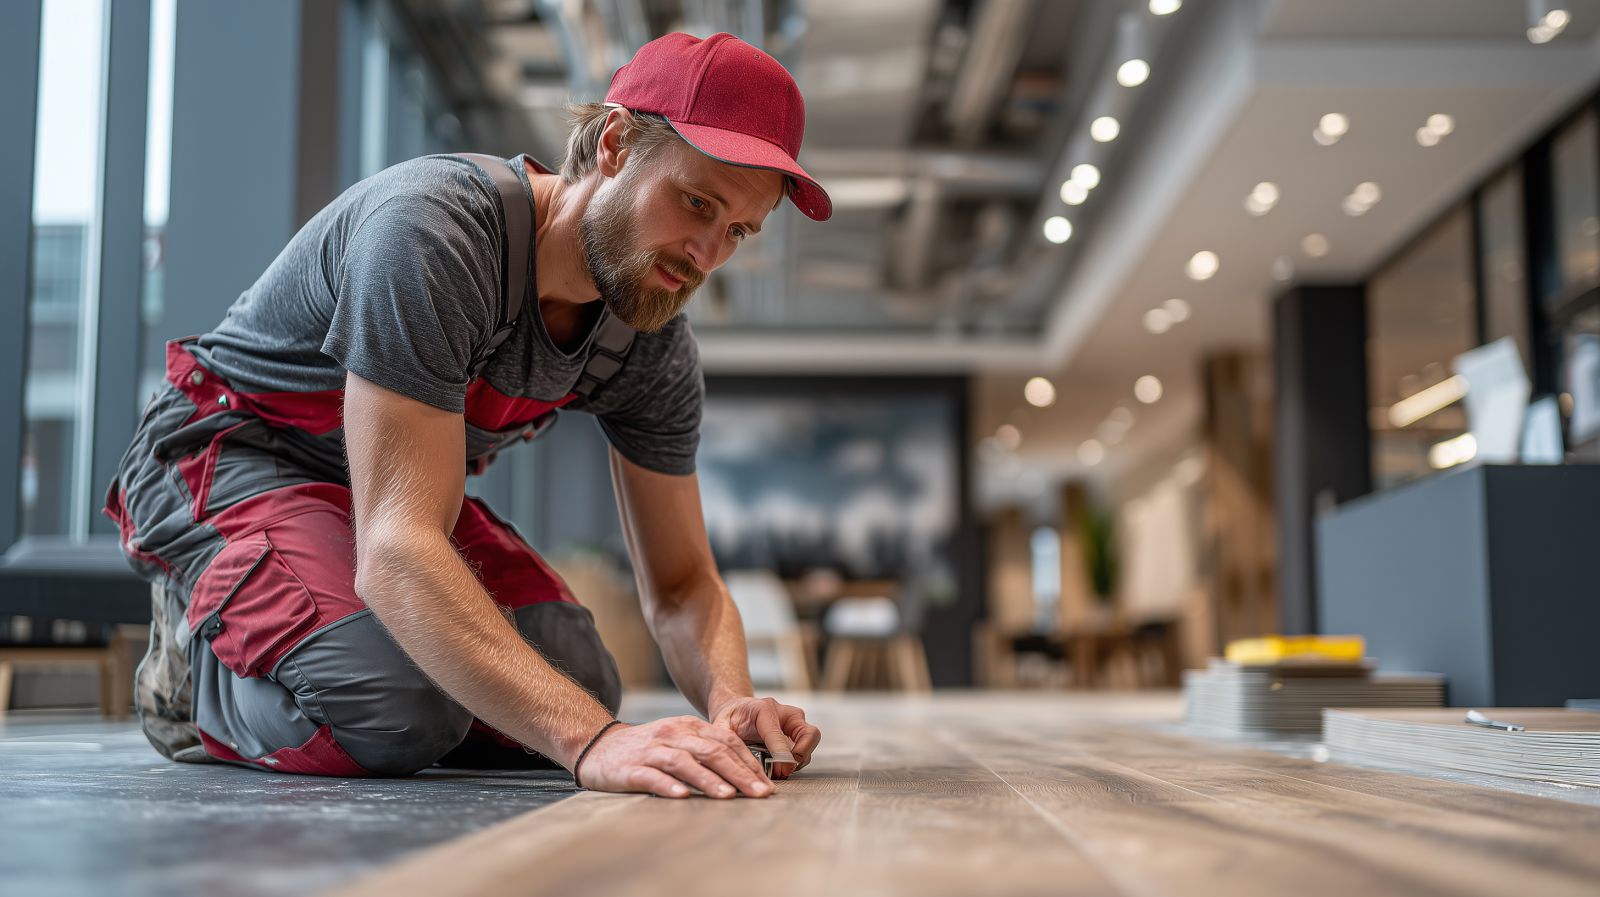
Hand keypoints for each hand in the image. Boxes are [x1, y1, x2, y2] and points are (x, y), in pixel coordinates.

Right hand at [574, 716, 772, 798]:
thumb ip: (706, 750)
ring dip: (708, 779)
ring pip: (685, 762)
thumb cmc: (646, 748)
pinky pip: (652, 776)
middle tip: (760, 793)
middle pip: (712, 751)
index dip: (749, 761)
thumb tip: (744, 772)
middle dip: (739, 773)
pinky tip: (682, 796)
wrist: (598, 745)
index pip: (726, 741)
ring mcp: (651, 751)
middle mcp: (672, 734)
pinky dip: (668, 785)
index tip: (767, 782)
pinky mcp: (630, 769)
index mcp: (688, 727)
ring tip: (728, 796)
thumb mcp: (678, 740)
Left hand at [710, 696, 821, 778]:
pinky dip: (797, 760)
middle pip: (808, 734)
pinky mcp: (799, 731)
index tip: (780, 771)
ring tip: (780, 770)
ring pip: (811, 741)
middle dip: (799, 757)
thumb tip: (731, 761)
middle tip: (784, 771)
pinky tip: (781, 766)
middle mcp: (786, 713)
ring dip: (799, 760)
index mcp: (765, 710)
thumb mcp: (722, 725)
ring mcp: (795, 721)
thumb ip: (725, 740)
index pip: (779, 736)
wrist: (739, 710)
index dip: (782, 756)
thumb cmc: (732, 717)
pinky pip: (807, 747)